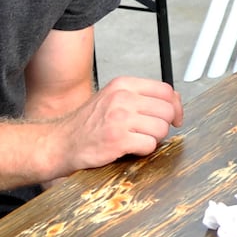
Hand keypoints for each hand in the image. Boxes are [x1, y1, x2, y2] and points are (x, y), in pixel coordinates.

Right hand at [50, 76, 183, 177]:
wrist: (60, 142)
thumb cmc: (87, 124)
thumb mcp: (113, 99)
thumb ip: (140, 97)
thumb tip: (173, 101)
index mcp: (123, 85)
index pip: (165, 90)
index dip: (176, 106)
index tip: (175, 117)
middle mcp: (122, 98)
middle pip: (167, 110)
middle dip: (164, 125)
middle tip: (151, 132)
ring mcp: (119, 118)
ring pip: (161, 129)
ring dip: (153, 139)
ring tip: (136, 140)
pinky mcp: (118, 140)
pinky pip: (149, 145)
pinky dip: (143, 151)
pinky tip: (129, 148)